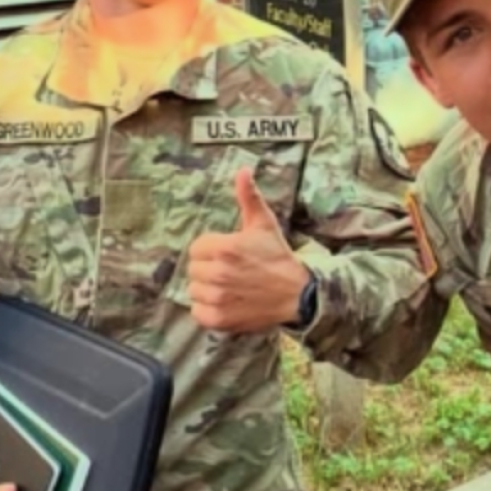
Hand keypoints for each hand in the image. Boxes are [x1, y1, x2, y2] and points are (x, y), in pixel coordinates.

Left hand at [187, 169, 309, 331]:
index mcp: (224, 247)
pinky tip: (225, 303)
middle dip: (208, 268)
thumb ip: (248, 196)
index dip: (210, 250)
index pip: (196, 248)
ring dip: (207, 289)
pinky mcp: (219, 319)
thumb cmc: (277, 256)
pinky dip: (207, 310)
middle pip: (194, 269)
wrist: (297, 294)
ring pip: (194, 290)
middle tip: (230, 271)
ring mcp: (218, 298)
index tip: (227, 254)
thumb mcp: (263, 223)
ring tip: (229, 287)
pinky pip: (197, 312)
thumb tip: (242, 170)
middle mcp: (218, 273)